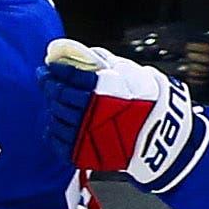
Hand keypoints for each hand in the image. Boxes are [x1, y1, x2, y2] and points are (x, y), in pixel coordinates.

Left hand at [41, 39, 206, 185]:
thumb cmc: (152, 102)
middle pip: (59, 96)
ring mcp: (85, 135)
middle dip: (49, 85)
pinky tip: (54, 124)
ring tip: (53, 101)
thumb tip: (85, 54)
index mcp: (102, 90)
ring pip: (57, 117)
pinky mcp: (83, 153)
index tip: (50, 66)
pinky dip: (53, 131)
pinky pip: (58, 141)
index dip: (56, 70)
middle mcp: (90, 112)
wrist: (165, 140)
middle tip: (44, 79)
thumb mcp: (133, 74)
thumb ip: (106, 64)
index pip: (69, 76)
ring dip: (52, 107)